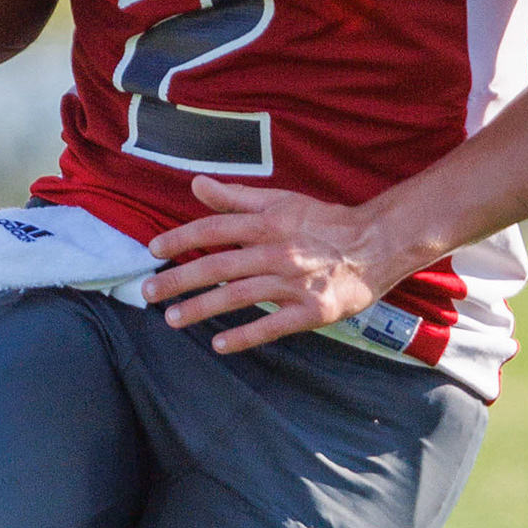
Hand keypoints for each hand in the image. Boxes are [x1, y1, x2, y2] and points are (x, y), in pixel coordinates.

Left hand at [142, 176, 405, 353]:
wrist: (379, 244)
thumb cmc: (325, 222)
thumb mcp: (282, 201)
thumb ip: (236, 198)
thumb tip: (195, 184)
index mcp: (269, 223)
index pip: (214, 230)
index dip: (181, 239)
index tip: (153, 251)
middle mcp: (278, 251)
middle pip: (219, 266)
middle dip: (179, 280)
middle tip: (148, 294)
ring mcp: (295, 282)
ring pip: (239, 296)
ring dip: (202, 308)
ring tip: (172, 319)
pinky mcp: (313, 310)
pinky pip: (273, 325)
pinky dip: (244, 335)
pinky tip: (218, 343)